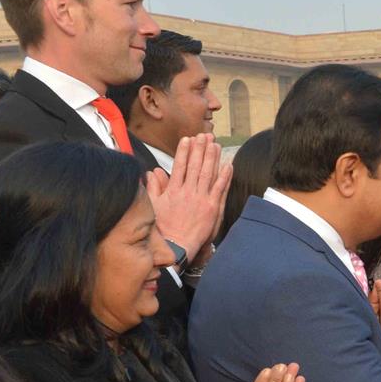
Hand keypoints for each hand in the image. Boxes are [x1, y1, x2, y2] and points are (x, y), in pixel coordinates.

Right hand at [146, 134, 230, 259]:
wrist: (176, 246)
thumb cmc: (163, 228)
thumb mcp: (153, 206)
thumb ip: (154, 187)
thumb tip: (152, 172)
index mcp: (173, 190)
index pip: (180, 165)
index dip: (184, 151)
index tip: (188, 139)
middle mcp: (188, 192)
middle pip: (196, 165)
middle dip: (200, 148)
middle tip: (205, 135)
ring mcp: (201, 199)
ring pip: (208, 173)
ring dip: (212, 157)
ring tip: (215, 144)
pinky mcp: (212, 208)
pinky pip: (220, 188)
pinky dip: (225, 176)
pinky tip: (228, 165)